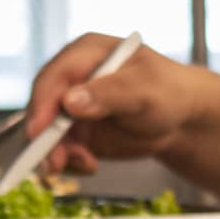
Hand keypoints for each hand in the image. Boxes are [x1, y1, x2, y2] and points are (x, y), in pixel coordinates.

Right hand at [25, 33, 201, 173]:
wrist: (181, 119)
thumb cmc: (168, 92)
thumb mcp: (145, 89)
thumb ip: (109, 93)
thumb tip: (70, 101)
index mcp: (86, 53)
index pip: (54, 77)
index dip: (42, 104)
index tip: (38, 132)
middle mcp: (72, 78)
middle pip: (43, 107)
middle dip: (46, 137)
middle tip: (56, 163)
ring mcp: (71, 106)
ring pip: (47, 133)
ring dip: (59, 154)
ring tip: (87, 164)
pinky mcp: (76, 131)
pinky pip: (60, 149)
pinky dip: (70, 161)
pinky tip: (90, 165)